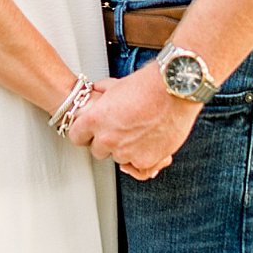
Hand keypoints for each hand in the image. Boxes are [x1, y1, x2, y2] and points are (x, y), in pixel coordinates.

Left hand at [67, 66, 199, 179]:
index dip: (85, 133)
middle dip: (106, 142)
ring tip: (140, 132)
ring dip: (127, 150)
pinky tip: (147, 146)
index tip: (91, 132)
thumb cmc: (149, 84)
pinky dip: (143, 158)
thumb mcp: (117, 84)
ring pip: (119, 158)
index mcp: (95, 119)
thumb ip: (103, 93)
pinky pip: (138, 168)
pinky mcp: (145, 161)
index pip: (77, 137)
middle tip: (121, 129)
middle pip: (98, 151)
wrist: (175, 89)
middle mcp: (107, 138)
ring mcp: (126, 152)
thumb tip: (96, 91)